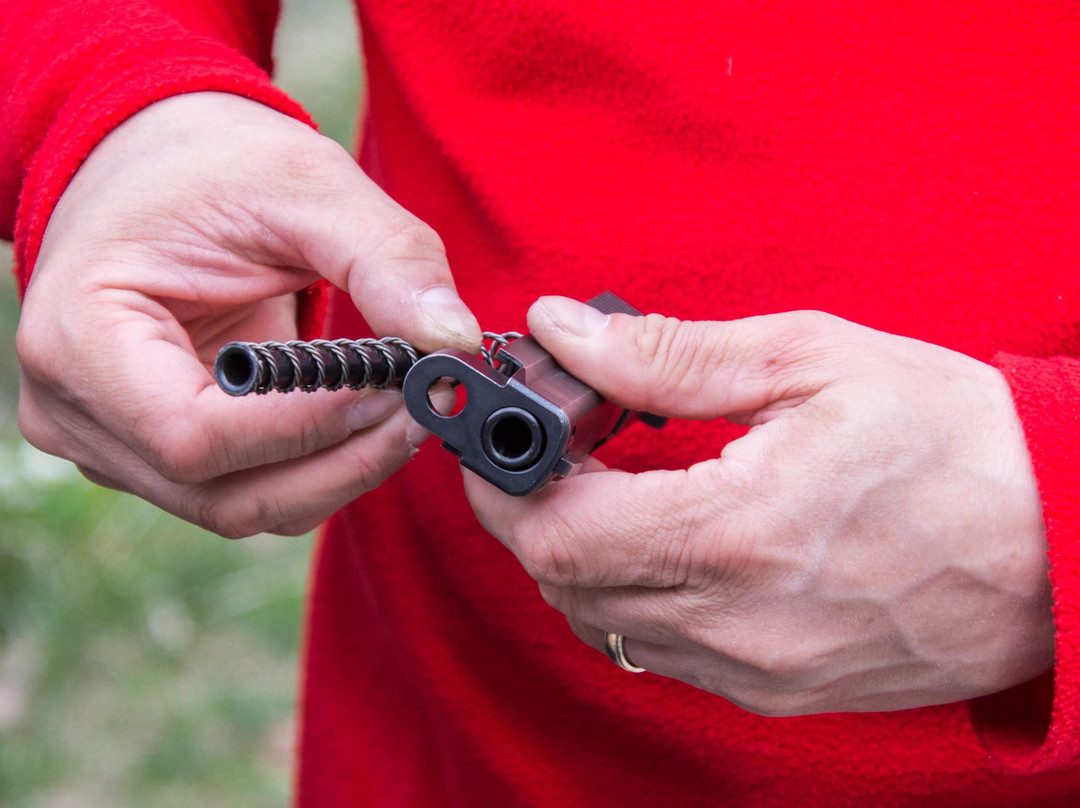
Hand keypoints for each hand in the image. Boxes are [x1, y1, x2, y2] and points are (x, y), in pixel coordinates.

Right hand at [16, 92, 480, 537]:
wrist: (159, 171)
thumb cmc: (213, 167)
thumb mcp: (304, 184)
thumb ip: (386, 259)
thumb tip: (454, 340)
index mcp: (77, 334)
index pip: (191, 434)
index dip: (309, 427)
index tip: (398, 389)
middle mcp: (78, 410)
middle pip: (222, 494)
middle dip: (342, 460)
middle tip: (426, 406)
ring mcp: (114, 443)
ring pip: (243, 507)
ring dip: (339, 472)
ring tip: (404, 408)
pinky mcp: (158, 456)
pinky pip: (249, 492)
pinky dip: (318, 468)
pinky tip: (365, 419)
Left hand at [464, 296, 1053, 713]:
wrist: (1060, 540)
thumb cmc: (952, 439)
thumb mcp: (810, 362)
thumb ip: (669, 356)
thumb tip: (565, 332)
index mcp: (738, 533)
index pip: (558, 531)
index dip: (502, 481)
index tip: (500, 431)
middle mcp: (735, 621)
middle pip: (563, 583)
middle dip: (528, 510)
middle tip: (552, 444)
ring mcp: (754, 669)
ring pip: (600, 621)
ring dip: (576, 552)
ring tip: (608, 483)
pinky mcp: (775, 691)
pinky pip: (657, 649)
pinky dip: (628, 592)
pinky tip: (661, 537)